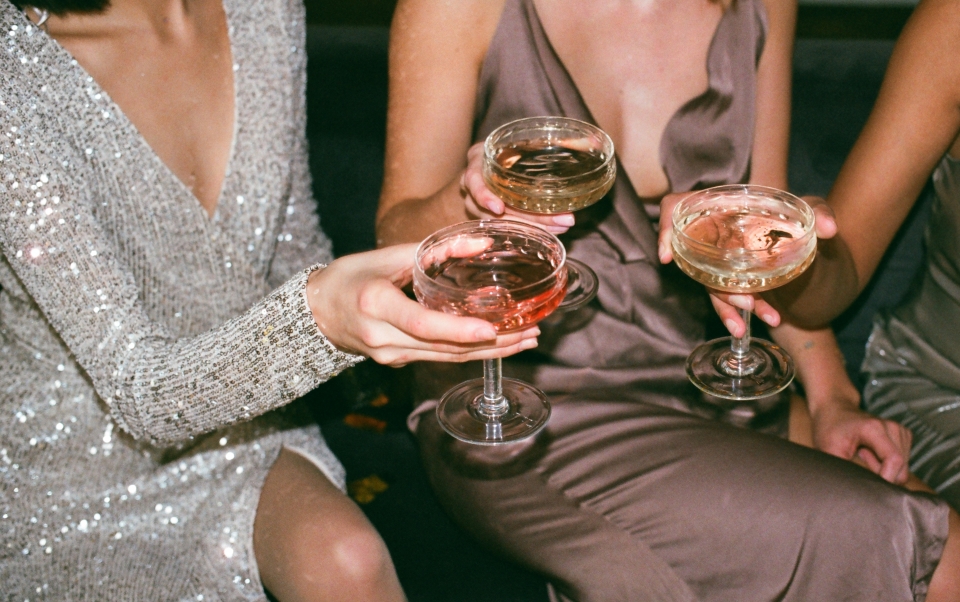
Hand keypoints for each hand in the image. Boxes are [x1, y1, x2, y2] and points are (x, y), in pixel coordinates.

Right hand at [306, 244, 538, 366]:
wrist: (316, 312)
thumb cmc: (350, 276)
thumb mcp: (387, 255)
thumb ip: (435, 250)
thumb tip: (483, 243)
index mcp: (375, 304)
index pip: (421, 324)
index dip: (457, 330)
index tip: (490, 330)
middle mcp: (383, 337)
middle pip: (443, 348)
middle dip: (492, 344)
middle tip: (530, 333)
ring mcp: (390, 355)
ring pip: (446, 358)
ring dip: (489, 353)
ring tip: (525, 340)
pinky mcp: (397, 362)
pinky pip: (439, 358)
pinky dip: (470, 352)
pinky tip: (498, 344)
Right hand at [460, 142, 574, 233]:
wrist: (499, 160)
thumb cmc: (512, 148)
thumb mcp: (526, 140)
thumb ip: (557, 142)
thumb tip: (595, 139)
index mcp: (478, 161)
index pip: (472, 180)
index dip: (483, 196)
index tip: (499, 208)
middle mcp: (475, 185)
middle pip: (493, 209)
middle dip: (528, 217)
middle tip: (561, 220)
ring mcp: (480, 205)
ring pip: (502, 223)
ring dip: (533, 226)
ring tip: (562, 226)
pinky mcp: (492, 217)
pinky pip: (509, 228)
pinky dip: (531, 229)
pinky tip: (552, 231)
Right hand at [657, 192, 838, 336]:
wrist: (811, 239)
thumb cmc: (800, 215)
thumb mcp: (809, 207)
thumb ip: (819, 212)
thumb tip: (830, 229)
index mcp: (721, 206)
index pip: (676, 208)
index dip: (666, 229)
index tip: (666, 257)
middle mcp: (713, 232)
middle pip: (694, 258)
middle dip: (717, 285)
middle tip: (746, 302)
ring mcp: (719, 258)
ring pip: (710, 285)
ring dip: (729, 306)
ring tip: (754, 322)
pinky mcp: (730, 279)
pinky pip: (725, 297)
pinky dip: (739, 312)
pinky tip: (759, 323)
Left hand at [810, 402, 911, 484]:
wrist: (833, 409)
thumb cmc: (828, 430)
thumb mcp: (828, 450)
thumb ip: (844, 471)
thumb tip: (854, 493)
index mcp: (875, 428)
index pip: (894, 461)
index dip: (886, 479)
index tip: (869, 486)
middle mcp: (892, 427)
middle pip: (901, 469)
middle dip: (881, 474)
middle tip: (859, 459)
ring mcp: (900, 430)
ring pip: (902, 468)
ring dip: (883, 468)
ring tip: (862, 453)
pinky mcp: (903, 435)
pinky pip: (902, 463)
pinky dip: (887, 463)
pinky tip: (870, 451)